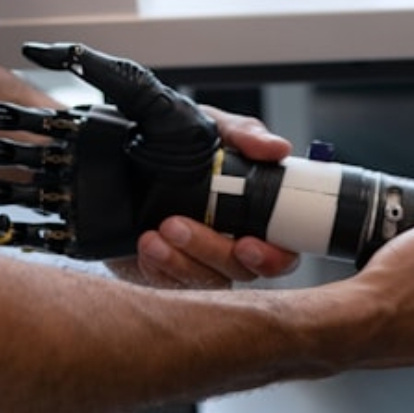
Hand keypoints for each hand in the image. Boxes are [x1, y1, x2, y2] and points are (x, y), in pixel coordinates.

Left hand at [120, 105, 301, 288]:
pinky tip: (146, 246)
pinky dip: (158, 268)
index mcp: (257, 216)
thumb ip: (246, 134)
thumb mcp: (215, 128)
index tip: (247, 245)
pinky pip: (170, 285)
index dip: (271, 258)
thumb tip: (276, 148)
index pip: (281, 253)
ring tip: (156, 234)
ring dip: (179, 261)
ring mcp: (201, 262)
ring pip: (204, 280)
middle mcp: (233, 244)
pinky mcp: (169, 273)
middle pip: (239, 270)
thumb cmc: (186, 144)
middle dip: (210, 252)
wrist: (132, 155)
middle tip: (177, 226)